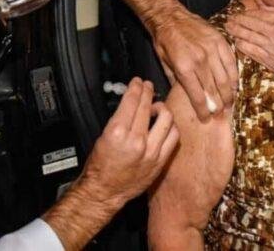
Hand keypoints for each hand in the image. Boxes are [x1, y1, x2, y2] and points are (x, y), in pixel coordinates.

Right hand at [76, 77, 178, 206]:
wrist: (105, 191)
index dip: (136, 88)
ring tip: (156, 108)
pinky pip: (173, 137)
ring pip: (166, 118)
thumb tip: (131, 104)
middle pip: (148, 107)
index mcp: (117, 133)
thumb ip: (120, 119)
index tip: (138, 82)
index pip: (132, 101)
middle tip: (147, 87)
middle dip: (148, 92)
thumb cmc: (100, 167)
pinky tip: (164, 124)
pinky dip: (170, 126)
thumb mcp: (103, 136)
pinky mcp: (160, 161)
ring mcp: (151, 151)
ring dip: (161, 108)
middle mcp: (136, 141)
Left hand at [152, 11, 237, 120]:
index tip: (206, 119)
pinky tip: (233, 85)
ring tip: (229, 104)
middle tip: (221, 115)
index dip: (203, 110)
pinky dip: (234, 76)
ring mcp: (212, 50)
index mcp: (184, 67)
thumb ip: (177, 82)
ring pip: (225, 78)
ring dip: (228, 94)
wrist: (170, 17)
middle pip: (213, 89)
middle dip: (218, 105)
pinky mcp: (220, 41)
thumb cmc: (165, 41)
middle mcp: (200, 60)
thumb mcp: (165, 64)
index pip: (197, 95)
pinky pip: (231, 62)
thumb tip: (187, 98)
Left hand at [225, 9, 273, 84]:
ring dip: (235, 33)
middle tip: (227, 20)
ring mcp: (272, 49)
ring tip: (229, 30)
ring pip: (247, 38)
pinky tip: (237, 42)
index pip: (257, 15)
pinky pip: (251, 52)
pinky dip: (242, 46)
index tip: (237, 13)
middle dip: (235, 22)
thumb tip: (264, 9)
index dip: (244, 14)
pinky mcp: (271, 62)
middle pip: (248, 25)